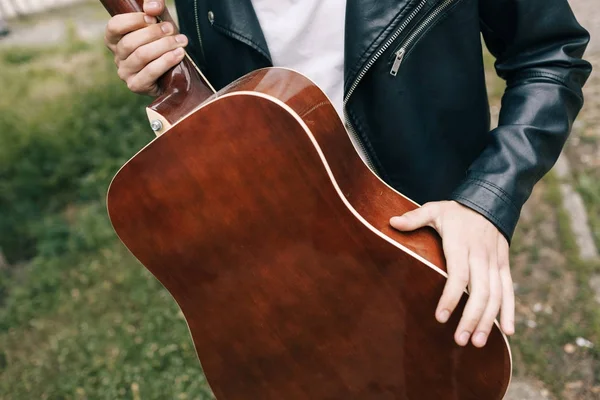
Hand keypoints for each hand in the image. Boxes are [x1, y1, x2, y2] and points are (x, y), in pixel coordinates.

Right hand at [103, 0, 186, 95]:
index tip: (152, 17)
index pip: (115, 26)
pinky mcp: (136, 86)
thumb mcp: (159, 23)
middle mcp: (117, 57)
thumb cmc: (162, 43)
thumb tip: (152, 6)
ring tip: (181, 41)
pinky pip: (150, 72)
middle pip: (130, 42)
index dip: (133, 20)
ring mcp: (125, 73)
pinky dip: (166, 61)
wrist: (174, 72)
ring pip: (141, 56)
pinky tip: (179, 54)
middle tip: (171, 29)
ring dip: (163, 46)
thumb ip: (155, 9)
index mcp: (115, 39)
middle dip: (154, 33)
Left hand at [389, 200, 514, 347]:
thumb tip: (390, 222)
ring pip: (496, 295)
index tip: (440, 317)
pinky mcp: (504, 266)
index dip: (450, 297)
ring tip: (477, 342)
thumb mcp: (434, 209)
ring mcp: (495, 262)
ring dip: (488, 320)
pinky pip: (509, 291)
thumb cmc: (456, 211)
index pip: (458, 275)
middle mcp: (481, 256)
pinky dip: (510, 311)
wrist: (490, 201)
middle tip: (460, 340)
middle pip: (480, 291)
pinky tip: (507, 331)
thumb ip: (414, 217)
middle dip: (471, 318)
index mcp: (461, 245)